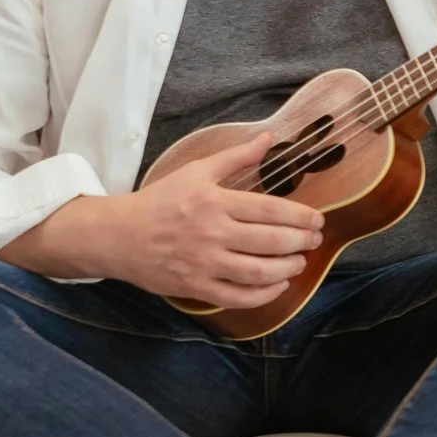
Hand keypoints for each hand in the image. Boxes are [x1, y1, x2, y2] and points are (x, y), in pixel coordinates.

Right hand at [24, 131, 322, 307]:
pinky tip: (279, 285)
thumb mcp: (196, 171)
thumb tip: (268, 140)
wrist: (118, 236)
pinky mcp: (196, 287)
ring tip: (300, 261)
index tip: (318, 220)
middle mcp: (212, 234)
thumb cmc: (160, 201)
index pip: (270, 210)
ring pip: (259, 272)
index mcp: (214, 202)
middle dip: (301, 242)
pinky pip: (239, 297)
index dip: (300, 217)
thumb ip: (235, 157)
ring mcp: (204, 264)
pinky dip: (265, 294)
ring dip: (288, 268)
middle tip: (315, 240)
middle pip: (270, 242)